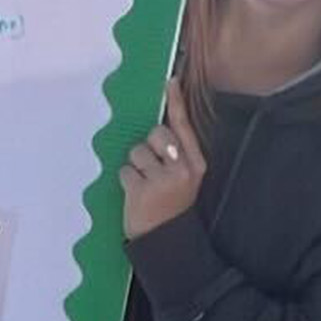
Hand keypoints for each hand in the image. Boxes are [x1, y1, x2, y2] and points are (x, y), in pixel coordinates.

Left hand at [121, 79, 205, 239]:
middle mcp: (182, 169)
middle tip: (153, 170)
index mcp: (196, 164)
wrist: (166, 239)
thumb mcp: (184, 178)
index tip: (170, 82)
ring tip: (145, 185)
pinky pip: (125, 171)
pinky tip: (136, 195)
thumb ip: (176, 152)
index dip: (176, 102)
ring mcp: (162, 180)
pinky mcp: (142, 190)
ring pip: (136, 151)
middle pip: (156, 133)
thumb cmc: (172, 204)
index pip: (184, 126)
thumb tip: (160, 125)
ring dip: (135, 166)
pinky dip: (126, 181)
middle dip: (148, 146)